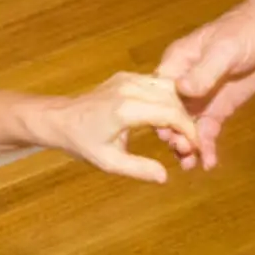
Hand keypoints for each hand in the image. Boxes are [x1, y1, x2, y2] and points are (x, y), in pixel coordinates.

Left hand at [45, 73, 199, 183]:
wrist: (59, 119)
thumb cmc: (81, 142)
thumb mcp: (108, 162)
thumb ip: (138, 169)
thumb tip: (165, 177)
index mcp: (125, 108)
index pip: (171, 113)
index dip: (188, 130)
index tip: (195, 147)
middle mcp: (129, 87)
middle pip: (174, 97)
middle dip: (186, 119)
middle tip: (189, 142)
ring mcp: (128, 78)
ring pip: (168, 87)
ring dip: (178, 108)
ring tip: (179, 133)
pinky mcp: (126, 77)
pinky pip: (156, 84)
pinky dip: (167, 100)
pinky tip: (167, 120)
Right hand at [154, 7, 254, 169]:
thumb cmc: (243, 32)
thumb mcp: (223, 50)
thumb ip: (203, 71)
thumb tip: (182, 90)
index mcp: (176, 64)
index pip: (159, 93)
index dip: (159, 113)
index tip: (165, 132)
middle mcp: (182, 84)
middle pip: (169, 114)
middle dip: (173, 134)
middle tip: (183, 151)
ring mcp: (199, 99)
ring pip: (185, 127)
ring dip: (187, 146)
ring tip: (191, 164)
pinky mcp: (217, 109)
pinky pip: (207, 131)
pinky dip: (206, 147)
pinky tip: (208, 163)